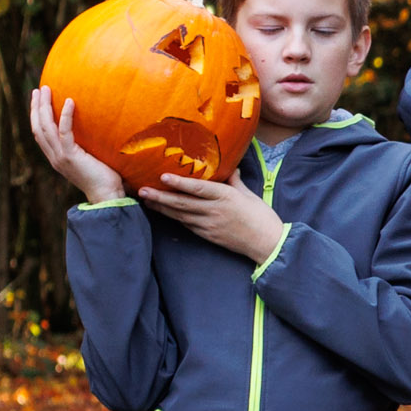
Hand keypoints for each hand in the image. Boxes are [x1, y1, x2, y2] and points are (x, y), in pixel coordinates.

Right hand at [29, 86, 127, 201]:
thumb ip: (85, 147)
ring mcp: (60, 157)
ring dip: (45, 106)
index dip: (36, 116)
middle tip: (38, 89)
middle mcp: (54, 157)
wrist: (107, 196)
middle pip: (38, 127)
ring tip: (47, 89)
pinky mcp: (70, 156)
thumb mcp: (90, 159)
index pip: (40, 133)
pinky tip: (70, 101)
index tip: (37, 99)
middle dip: (36, 107)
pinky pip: (64, 131)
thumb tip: (94, 129)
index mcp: (56, 158)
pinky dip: (66, 115)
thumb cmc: (105, 179)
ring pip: (45, 127)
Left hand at [141, 171, 288, 265]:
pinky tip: (163, 212)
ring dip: (162, 207)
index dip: (180, 183)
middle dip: (160, 197)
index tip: (163, 176)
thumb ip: (234, 180)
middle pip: (182, 203)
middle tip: (142, 190)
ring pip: (180, 215)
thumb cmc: (262, 217)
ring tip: (146, 199)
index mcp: (226, 197)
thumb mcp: (249, 195)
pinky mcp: (208, 235)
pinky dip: (174, 217)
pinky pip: (187, 225)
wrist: (268, 244)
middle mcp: (214, 211)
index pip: (198, 188)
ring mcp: (209, 225)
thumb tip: (229, 166)